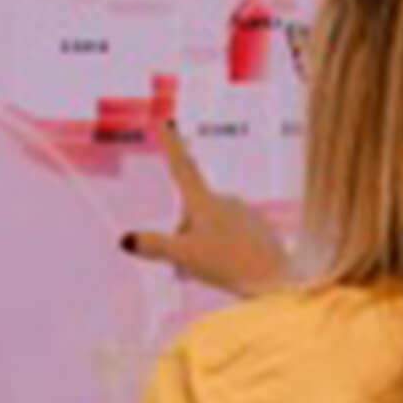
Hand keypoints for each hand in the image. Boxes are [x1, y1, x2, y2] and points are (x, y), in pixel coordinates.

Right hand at [120, 123, 292, 297]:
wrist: (276, 280)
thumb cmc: (228, 264)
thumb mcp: (183, 256)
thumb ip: (154, 246)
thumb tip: (126, 240)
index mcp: (204, 202)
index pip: (182, 168)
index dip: (171, 145)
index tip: (165, 122)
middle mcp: (226, 200)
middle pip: (192, 213)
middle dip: (184, 235)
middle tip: (187, 265)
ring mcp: (245, 213)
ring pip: (211, 226)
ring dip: (204, 245)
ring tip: (211, 272)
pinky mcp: (259, 228)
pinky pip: (231, 235)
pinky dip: (223, 249)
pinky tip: (230, 269)